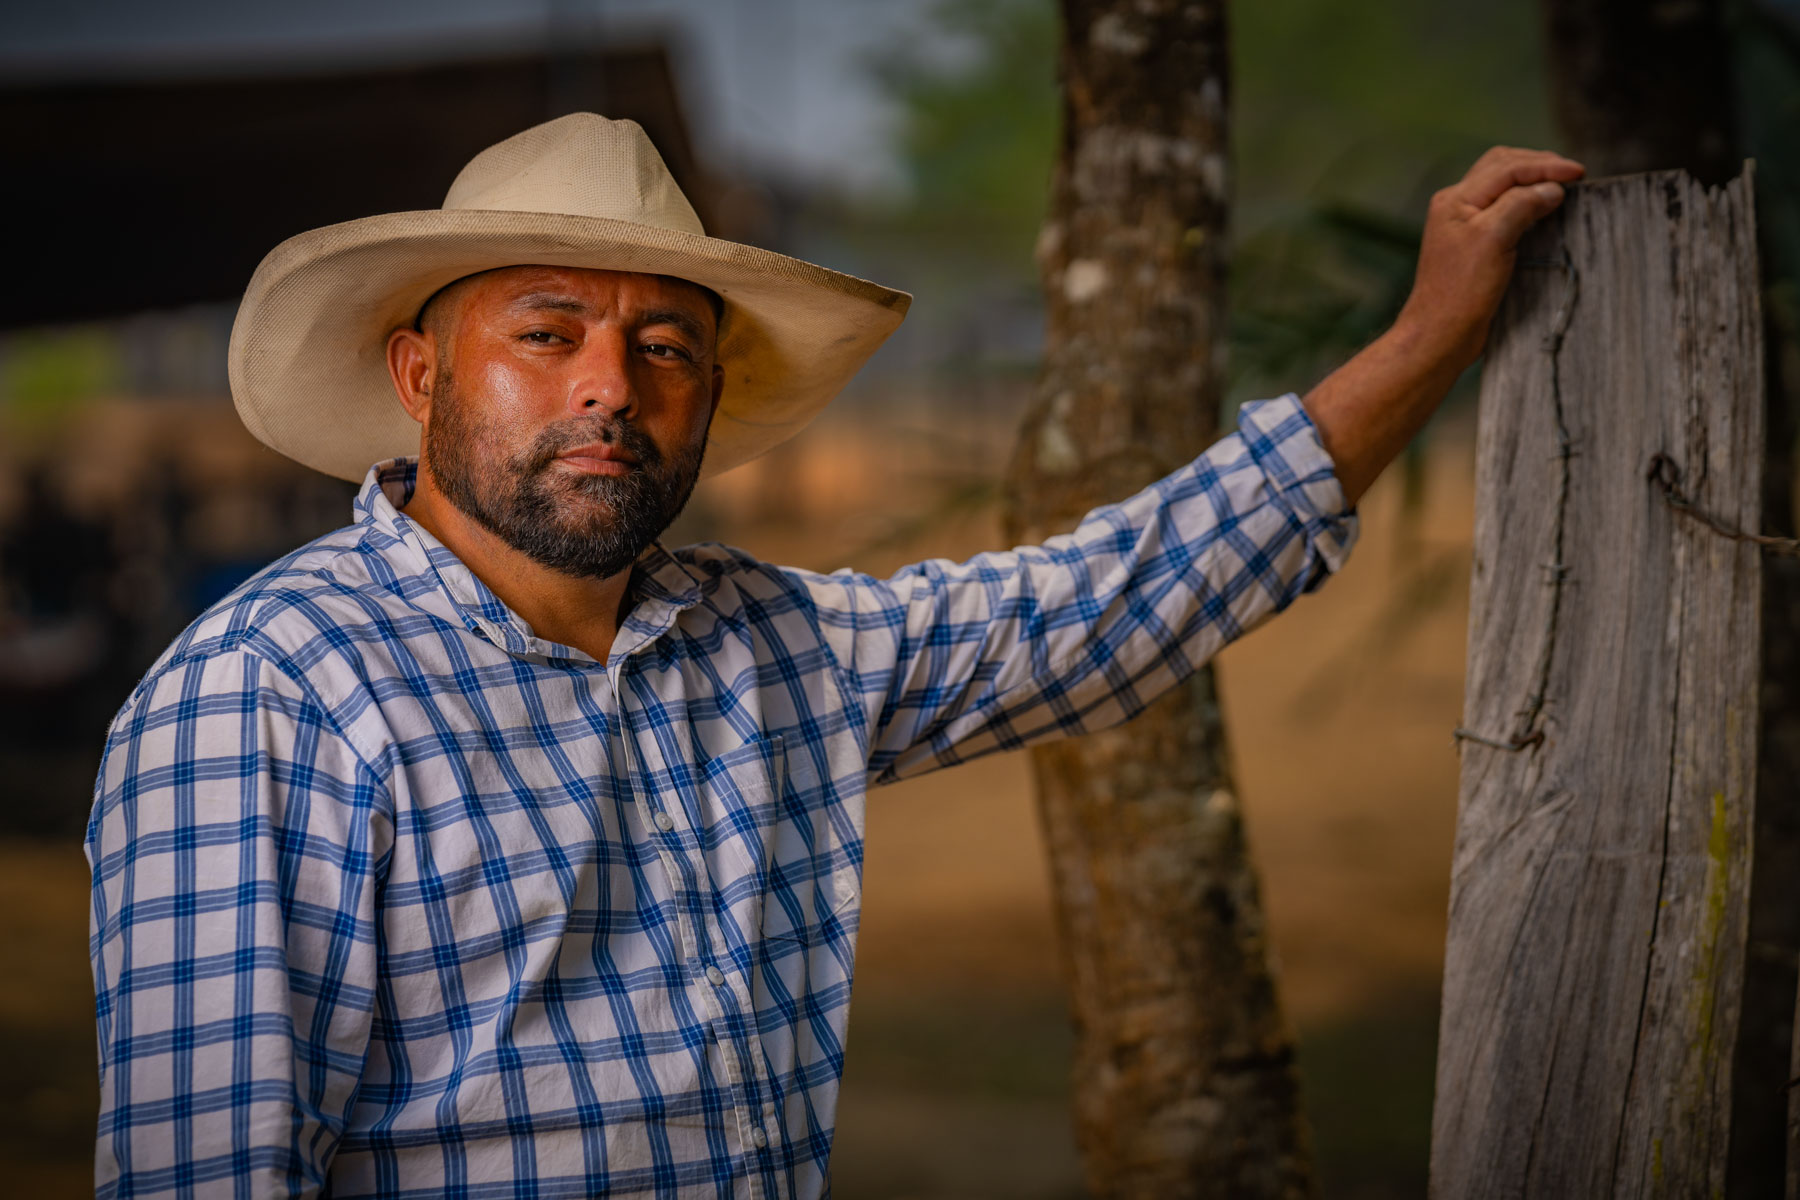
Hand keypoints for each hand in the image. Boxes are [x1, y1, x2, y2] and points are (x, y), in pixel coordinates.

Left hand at [1394, 146, 1584, 370]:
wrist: (1441, 333)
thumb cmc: (1461, 291)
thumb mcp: (1493, 239)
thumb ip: (1520, 205)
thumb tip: (1552, 188)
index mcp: (1456, 199)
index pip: (1507, 167)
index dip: (1545, 166)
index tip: (1579, 173)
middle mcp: (1457, 206)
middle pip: (1502, 168)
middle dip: (1538, 166)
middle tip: (1572, 176)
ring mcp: (1464, 225)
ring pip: (1502, 187)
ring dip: (1532, 182)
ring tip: (1561, 189)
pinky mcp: (1475, 245)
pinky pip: (1504, 210)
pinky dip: (1527, 203)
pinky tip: (1544, 210)